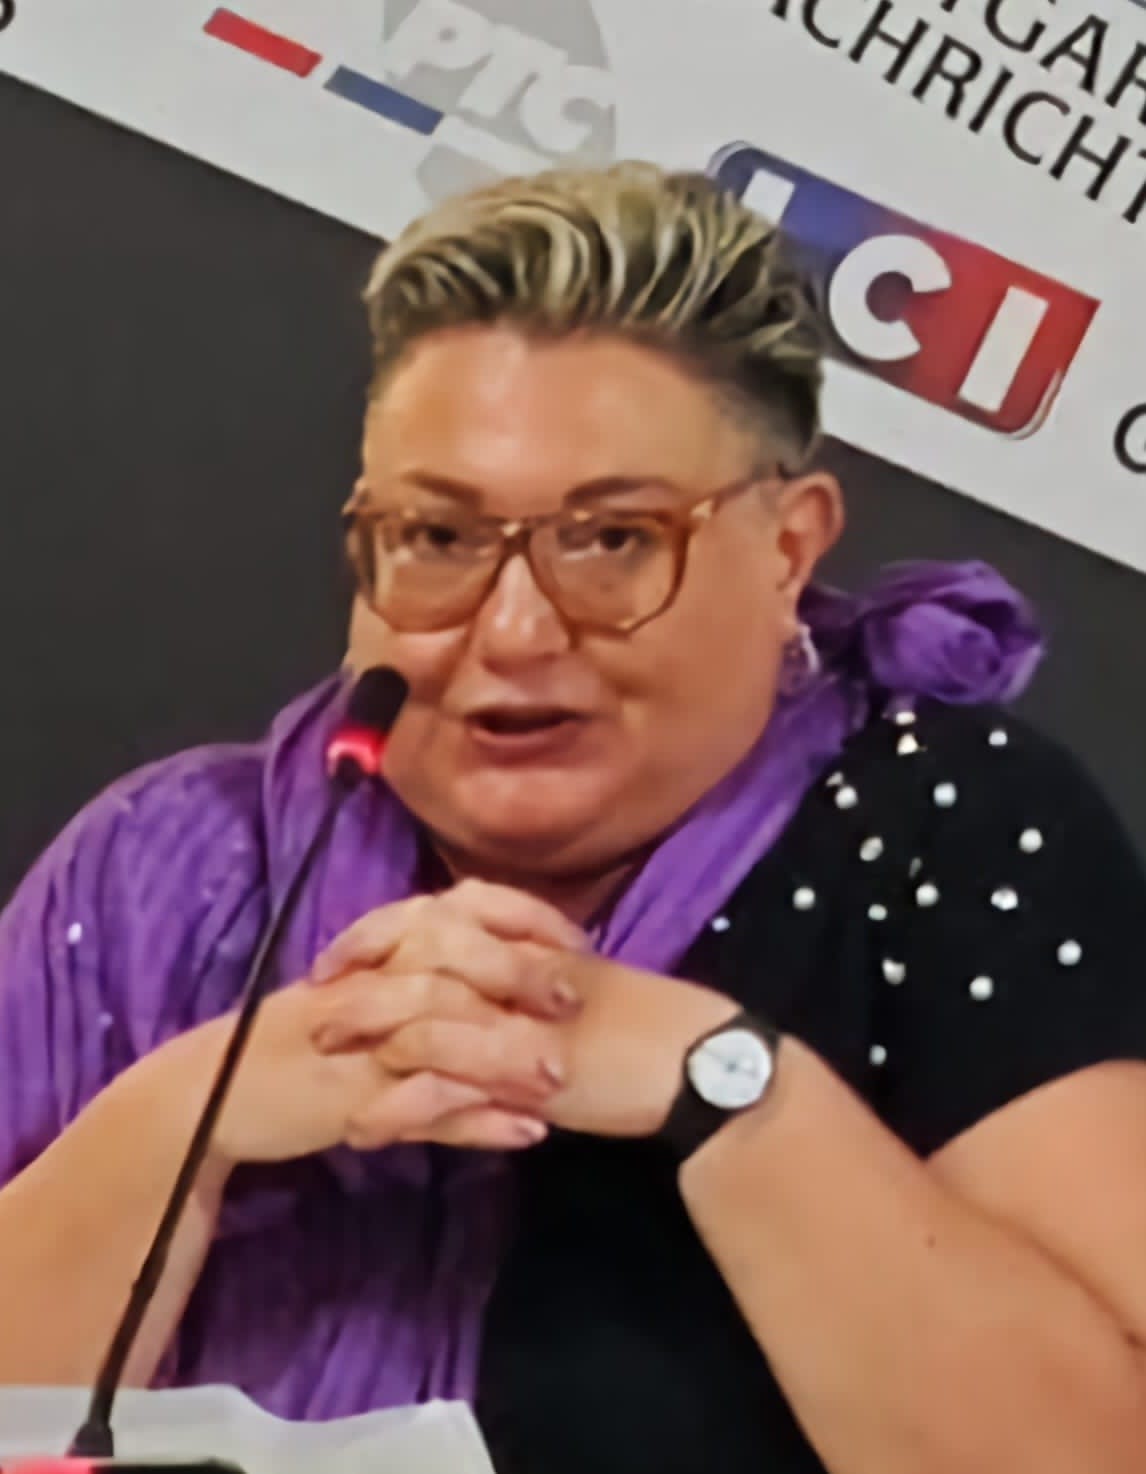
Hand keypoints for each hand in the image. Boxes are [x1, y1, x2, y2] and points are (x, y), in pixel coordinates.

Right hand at [134, 882, 588, 1170]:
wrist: (214, 1094)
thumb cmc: (300, 1044)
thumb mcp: (364, 998)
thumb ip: (426, 977)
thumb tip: (507, 964)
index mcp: (378, 948)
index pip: (458, 908)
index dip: (522, 919)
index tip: (576, 942)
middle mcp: (371, 982)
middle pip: (454, 962)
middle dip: (520, 977)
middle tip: (574, 1000)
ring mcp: (360, 1042)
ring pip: (444, 1035)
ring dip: (508, 1057)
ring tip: (560, 1080)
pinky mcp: (351, 1100)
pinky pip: (425, 1109)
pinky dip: (478, 1124)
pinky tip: (526, 1135)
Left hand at [317, 949, 738, 1138]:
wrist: (693, 1062)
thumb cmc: (634, 1025)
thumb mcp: (567, 987)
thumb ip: (513, 975)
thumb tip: (456, 972)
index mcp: (522, 940)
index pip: (434, 915)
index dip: (375, 931)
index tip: (335, 956)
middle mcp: (516, 967)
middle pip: (418, 954)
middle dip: (358, 982)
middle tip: (312, 1004)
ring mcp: (521, 1017)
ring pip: (425, 1013)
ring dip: (368, 1037)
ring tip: (324, 1067)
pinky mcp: (529, 1071)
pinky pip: (450, 1082)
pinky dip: (401, 1106)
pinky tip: (368, 1129)